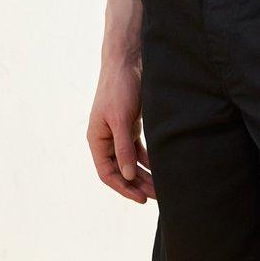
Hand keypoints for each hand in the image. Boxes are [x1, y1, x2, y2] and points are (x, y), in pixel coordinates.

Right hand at [86, 59, 154, 203]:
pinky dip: (149, 161)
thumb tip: (127, 176)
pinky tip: (162, 170)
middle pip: (121, 171)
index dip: (124, 188)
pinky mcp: (130, 127)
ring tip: (162, 188)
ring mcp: (118, 134)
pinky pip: (139, 151)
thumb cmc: (120, 88)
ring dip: (145, 176)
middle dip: (138, 185)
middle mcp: (106, 139)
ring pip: (131, 162)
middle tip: (158, 197)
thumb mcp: (121, 119)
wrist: (128, 61)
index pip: (107, 173)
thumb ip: (123, 148)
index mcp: (97, 139)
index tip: (142, 199)